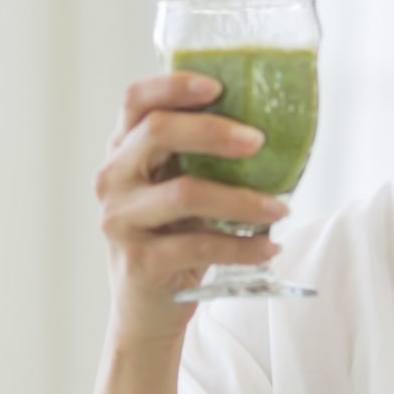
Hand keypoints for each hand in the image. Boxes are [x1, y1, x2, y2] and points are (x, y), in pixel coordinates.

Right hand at [96, 73, 289, 344]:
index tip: (217, 86)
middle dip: (213, 131)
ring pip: (185, 193)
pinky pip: (199, 244)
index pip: (136, 100)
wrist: (147, 308)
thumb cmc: (173, 237)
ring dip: (242, 199)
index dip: (173, 85)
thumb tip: (271, 127)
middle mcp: (113, 178)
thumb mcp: (181, 189)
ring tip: (280, 209)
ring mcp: (120, 220)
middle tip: (258, 141)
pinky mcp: (139, 261)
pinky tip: (268, 247)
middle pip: (158, 133)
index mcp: (123, 150)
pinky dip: (242, 246)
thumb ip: (203, 158)